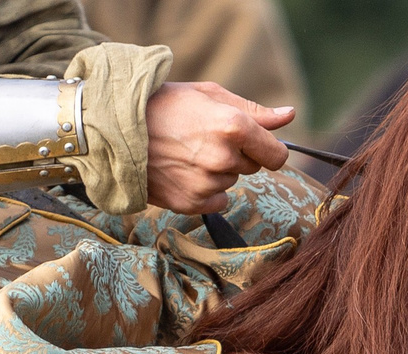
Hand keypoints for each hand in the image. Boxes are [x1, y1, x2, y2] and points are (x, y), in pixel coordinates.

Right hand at [142, 81, 292, 214]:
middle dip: (238, 154)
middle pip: (252, 167)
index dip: (270, 149)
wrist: (117, 130)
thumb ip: (254, 111)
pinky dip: (204, 190)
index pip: (277, 155)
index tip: (260, 146)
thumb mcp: (210, 95)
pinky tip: (182, 171)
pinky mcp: (190, 203)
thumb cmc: (165, 105)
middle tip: (205, 139)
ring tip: (187, 153)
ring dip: (217, 171)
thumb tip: (289, 116)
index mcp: (234, 127)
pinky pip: (215, 201)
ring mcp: (207, 184)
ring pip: (230, 181)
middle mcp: (224, 159)